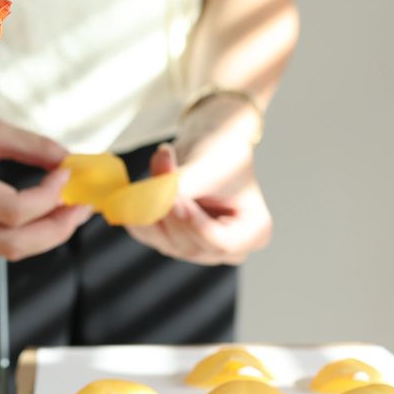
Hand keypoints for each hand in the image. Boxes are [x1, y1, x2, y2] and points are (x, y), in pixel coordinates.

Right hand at [0, 92, 93, 260]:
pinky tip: (44, 212)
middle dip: (55, 230)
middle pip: (11, 244)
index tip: (67, 174)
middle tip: (81, 208)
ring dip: (44, 235)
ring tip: (69, 211)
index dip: (49, 197)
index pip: (13, 210)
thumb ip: (32, 146)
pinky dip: (25, 231)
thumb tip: (69, 160)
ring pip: (4, 249)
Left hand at [125, 97, 272, 264]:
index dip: (193, 224)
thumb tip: (154, 198)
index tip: (176, 199)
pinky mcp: (171, 242)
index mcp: (254, 232)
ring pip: (164, 241)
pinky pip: (147, 234)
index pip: (220, 243)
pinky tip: (147, 182)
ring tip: (161, 162)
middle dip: (169, 207)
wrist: (208, 144)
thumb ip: (184, 186)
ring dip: (152, 202)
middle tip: (162, 166)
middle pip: (190, 245)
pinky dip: (140, 209)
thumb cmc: (222, 151)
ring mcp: (199, 249)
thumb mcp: (210, 165)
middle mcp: (229, 249)